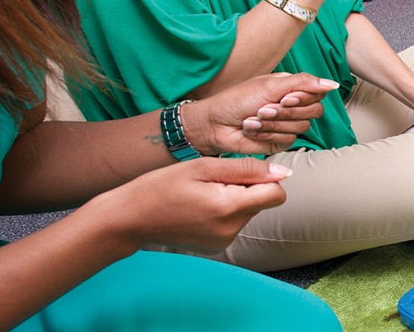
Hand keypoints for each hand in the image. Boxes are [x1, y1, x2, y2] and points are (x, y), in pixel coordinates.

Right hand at [88, 157, 290, 252]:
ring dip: (234, 199)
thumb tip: (283, 173)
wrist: (130, 219)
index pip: (276, 194)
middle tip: (212, 181)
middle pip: (262, 202)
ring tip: (202, 194)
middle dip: (246, 187)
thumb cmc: (162, 187)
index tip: (240, 172)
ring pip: (248, 211)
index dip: (264, 178)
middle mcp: (231, 230)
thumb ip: (247, 169)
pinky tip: (199, 207)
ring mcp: (224, 241)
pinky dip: (224, 212)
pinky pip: (234, 223)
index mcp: (229, 208)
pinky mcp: (216, 246)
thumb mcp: (203, 167)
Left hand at [186, 73, 338, 155]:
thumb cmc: (236, 100)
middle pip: (314, 111)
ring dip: (273, 123)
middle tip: (265, 108)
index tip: (284, 97)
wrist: (215, 123)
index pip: (317, 93)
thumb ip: (303, 82)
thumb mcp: (270, 85)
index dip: (303, 97)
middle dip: (287, 111)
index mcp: (292, 89)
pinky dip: (267, 134)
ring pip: (300, 127)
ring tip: (253, 118)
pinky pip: (288, 141)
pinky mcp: (279, 142)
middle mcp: (292, 107)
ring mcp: (287, 125)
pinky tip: (252, 130)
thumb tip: (332, 84)